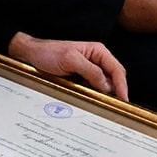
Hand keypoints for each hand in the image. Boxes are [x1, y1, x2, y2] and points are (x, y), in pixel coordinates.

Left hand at [7, 32, 127, 98]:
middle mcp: (96, 60)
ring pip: (105, 85)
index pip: (116, 69)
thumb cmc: (48, 53)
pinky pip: (94, 88)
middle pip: (114, 77)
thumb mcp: (70, 60)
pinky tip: (95, 101)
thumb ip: (91, 70)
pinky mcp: (82, 78)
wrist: (32, 56)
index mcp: (97, 51)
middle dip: (117, 90)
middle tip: (117, 106)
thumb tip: (107, 85)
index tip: (124, 99)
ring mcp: (90, 70)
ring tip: (107, 105)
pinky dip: (96, 95)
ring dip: (106, 94)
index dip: (122, 85)